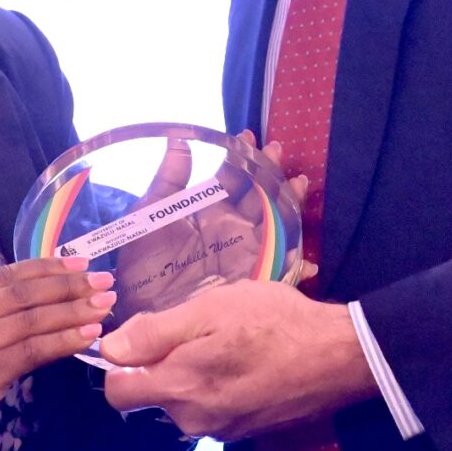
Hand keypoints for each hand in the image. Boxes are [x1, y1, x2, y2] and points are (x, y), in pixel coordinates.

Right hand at [0, 256, 112, 450]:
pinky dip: (63, 340)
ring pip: (33, 319)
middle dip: (68, 286)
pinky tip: (87, 336)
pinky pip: (33, 351)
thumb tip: (40, 302)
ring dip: (73, 311)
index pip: (8, 275)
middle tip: (103, 281)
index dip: (47, 267)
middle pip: (25, 293)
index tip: (80, 263)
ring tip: (105, 306)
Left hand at [96, 277, 374, 440]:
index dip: (122, 362)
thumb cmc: (273, 324)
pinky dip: (220, 386)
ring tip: (229, 343)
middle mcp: (194, 422)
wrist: (340, 358)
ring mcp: (222, 431)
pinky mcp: (246, 431)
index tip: (147, 336)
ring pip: (185, 400)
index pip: (116, 392)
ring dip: (195, 374)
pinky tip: (247, 362)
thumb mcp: (210, 311)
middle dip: (165, 364)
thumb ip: (155, 333)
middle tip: (201, 330)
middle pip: (153, 394)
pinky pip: (213, 407)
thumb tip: (109, 349)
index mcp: (178, 390)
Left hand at [109, 133, 307, 317]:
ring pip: (276, 224)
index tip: (247, 138)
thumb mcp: (150, 215)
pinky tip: (309, 263)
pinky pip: (280, 268)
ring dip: (290, 203)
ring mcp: (245, 253)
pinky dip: (298, 265)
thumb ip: (167, 180)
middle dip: (271, 172)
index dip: (241, 156)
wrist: (142, 313)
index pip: (231, 177)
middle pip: (260, 195)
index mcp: (207, 211)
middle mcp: (231, 229)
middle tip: (278, 151)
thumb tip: (179, 140)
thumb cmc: (142, 264)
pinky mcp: (251, 280)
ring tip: (298, 184)